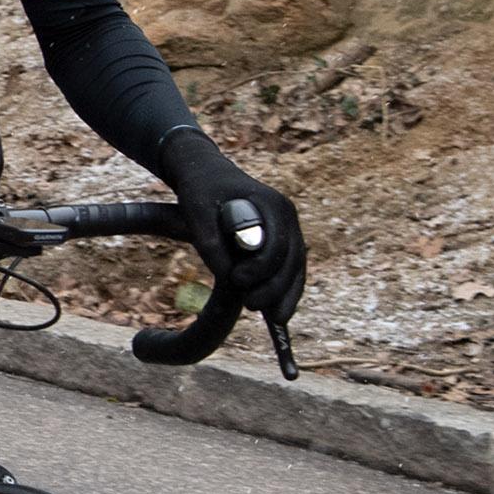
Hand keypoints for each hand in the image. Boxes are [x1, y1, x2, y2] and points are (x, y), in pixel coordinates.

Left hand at [160, 132, 306, 323]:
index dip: (260, 267)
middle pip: (292, 260)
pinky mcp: (283, 240)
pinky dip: (287, 290)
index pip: (277, 243)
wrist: (206, 174)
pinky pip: (291, 269)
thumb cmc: (200, 190)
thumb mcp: (196, 211)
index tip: (236, 281)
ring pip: (296, 268)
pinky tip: (279, 313)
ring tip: (274, 320)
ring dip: (286, 294)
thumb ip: (210, 242)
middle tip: (252, 305)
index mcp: (271, 205)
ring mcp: (288, 228)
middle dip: (275, 287)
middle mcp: (286, 216)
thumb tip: (227, 276)